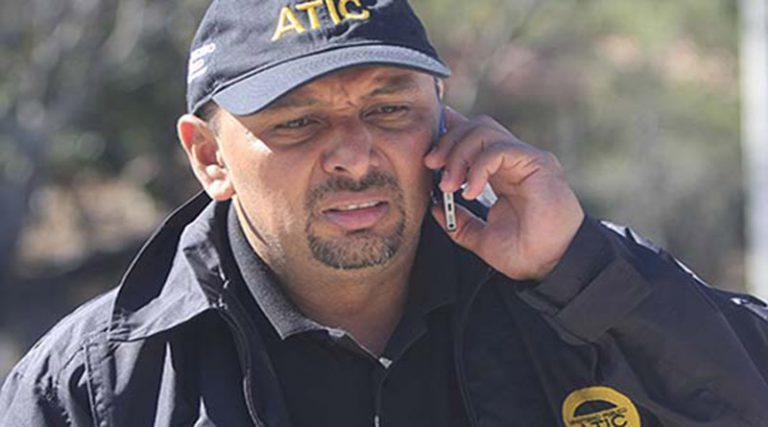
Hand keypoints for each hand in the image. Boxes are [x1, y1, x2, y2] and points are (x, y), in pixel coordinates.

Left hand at [424, 108, 584, 280]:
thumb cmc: (525, 254)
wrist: (553, 266)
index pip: (473, 137)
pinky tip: (471, 192)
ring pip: (484, 131)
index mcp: (501, 174)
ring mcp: (526, 159)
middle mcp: (514, 161)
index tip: (427, 154)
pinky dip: (478, 167)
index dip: (448, 134)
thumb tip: (434, 207)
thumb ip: (458, 223)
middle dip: (447, 142)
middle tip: (431, 166)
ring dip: (458, 154)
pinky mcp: (537, 163)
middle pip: (475, 127)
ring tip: (450, 185)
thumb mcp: (481, 238)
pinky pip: (500, 149)